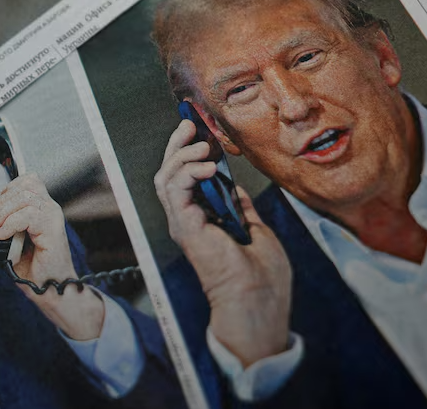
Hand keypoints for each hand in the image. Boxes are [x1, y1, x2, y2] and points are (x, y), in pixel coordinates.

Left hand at [0, 174, 104, 339]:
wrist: (49, 288)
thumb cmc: (33, 267)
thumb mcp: (14, 239)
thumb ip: (7, 221)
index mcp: (43, 207)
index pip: (29, 180)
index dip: (9, 189)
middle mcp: (50, 209)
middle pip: (25, 187)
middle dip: (1, 202)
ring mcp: (53, 217)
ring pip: (26, 199)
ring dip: (3, 213)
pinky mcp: (53, 229)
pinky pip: (29, 215)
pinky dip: (11, 224)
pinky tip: (3, 235)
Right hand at [154, 119, 292, 366]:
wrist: (259, 301)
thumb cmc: (261, 276)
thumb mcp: (254, 228)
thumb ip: (240, 207)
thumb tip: (233, 186)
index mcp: (201, 220)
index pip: (184, 178)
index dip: (188, 152)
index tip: (202, 131)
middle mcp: (186, 220)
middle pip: (169, 173)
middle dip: (177, 145)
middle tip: (190, 126)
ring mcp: (183, 224)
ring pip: (166, 178)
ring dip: (182, 156)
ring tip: (203, 147)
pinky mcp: (185, 228)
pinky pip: (175, 191)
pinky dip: (187, 173)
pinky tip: (208, 167)